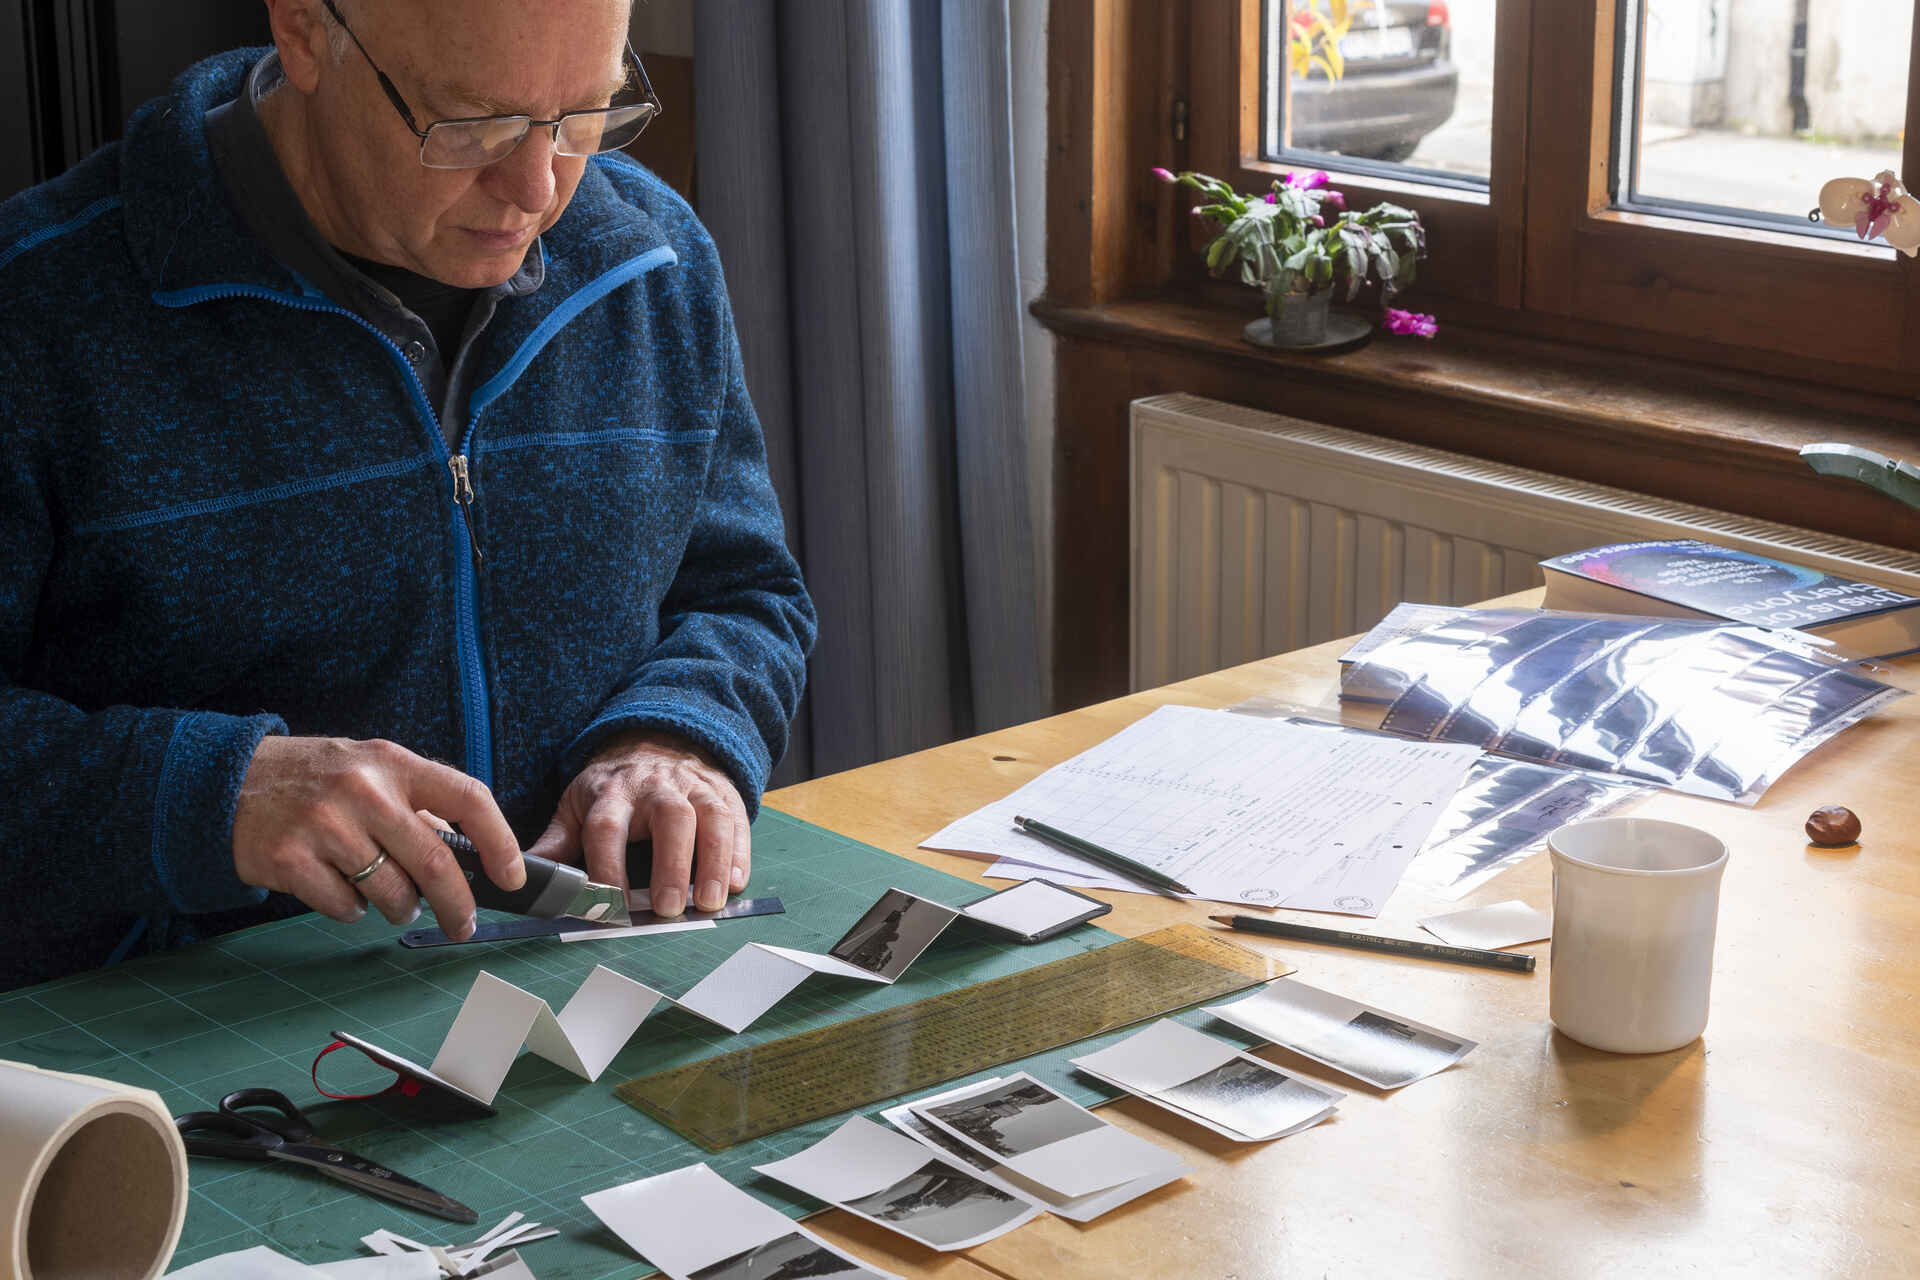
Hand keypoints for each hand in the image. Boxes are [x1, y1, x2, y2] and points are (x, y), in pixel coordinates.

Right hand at [232, 736, 522, 941]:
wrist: (223, 781)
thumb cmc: (313, 780)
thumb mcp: (369, 769)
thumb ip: (416, 802)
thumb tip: (473, 856)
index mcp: (392, 762)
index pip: (468, 797)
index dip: (500, 841)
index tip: (513, 876)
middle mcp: (363, 790)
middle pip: (435, 862)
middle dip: (458, 905)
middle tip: (463, 925)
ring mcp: (324, 826)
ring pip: (392, 893)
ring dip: (400, 907)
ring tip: (388, 895)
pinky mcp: (290, 861)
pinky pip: (347, 908)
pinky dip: (352, 910)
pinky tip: (338, 886)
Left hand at [527, 729, 748, 916]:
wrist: (657, 742)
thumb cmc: (616, 788)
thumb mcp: (580, 806)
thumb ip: (558, 843)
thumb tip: (522, 876)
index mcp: (613, 792)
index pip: (607, 827)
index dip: (608, 865)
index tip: (610, 905)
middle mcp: (656, 786)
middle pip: (668, 818)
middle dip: (669, 864)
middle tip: (667, 909)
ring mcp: (694, 787)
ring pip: (710, 817)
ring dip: (713, 861)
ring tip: (709, 902)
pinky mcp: (723, 793)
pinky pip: (737, 819)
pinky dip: (741, 851)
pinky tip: (738, 881)